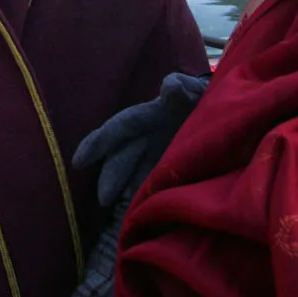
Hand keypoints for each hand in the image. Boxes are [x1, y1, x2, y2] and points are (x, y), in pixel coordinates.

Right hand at [73, 72, 209, 204]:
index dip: (96, 144)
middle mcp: (146, 138)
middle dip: (111, 177)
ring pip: (135, 174)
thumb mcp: (191, 89)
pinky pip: (154, 184)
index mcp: (146, 116)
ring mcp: (158, 155)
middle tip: (104, 200)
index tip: (78, 163)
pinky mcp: (171, 169)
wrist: (219, 112)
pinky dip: (146, 196)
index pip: (117, 130)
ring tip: (122, 210)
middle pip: (122, 158)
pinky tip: (144, 210)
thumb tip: (171, 86)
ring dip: (126, 190)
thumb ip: (181, 87)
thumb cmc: (200, 96)